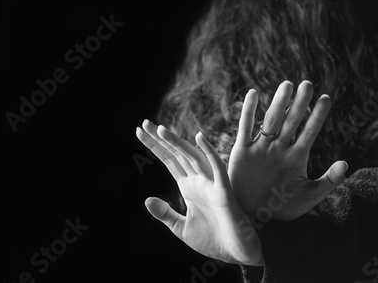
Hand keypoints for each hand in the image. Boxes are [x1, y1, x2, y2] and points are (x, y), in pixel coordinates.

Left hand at [136, 120, 262, 265]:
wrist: (238, 255)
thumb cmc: (214, 241)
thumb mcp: (182, 229)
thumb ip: (166, 214)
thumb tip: (146, 200)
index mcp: (189, 187)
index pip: (169, 161)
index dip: (155, 146)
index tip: (139, 131)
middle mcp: (199, 181)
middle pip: (177, 154)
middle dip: (161, 139)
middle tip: (144, 123)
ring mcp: (211, 184)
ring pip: (192, 157)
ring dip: (177, 143)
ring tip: (161, 129)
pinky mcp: (224, 191)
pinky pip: (217, 168)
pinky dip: (209, 152)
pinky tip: (198, 137)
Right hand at [229, 80, 347, 220]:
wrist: (254, 216)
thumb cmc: (281, 207)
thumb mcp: (308, 197)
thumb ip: (327, 181)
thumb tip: (345, 163)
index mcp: (296, 156)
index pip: (309, 131)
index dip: (317, 116)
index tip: (326, 98)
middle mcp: (279, 148)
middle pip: (291, 121)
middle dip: (299, 104)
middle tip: (307, 84)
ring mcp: (261, 148)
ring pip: (270, 121)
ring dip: (278, 103)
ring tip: (287, 85)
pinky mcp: (242, 151)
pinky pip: (245, 128)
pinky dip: (248, 112)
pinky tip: (253, 94)